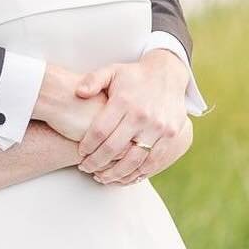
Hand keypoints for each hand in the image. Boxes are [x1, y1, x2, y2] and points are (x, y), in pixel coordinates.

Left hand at [73, 51, 191, 184]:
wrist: (167, 74)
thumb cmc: (133, 76)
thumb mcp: (111, 71)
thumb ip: (93, 80)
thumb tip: (78, 93)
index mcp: (124, 101)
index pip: (99, 131)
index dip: (87, 146)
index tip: (80, 153)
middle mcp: (141, 115)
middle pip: (113, 149)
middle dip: (95, 163)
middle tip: (86, 168)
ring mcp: (157, 127)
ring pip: (132, 160)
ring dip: (115, 174)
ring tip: (102, 177)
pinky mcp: (170, 135)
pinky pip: (152, 162)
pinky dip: (137, 173)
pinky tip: (125, 177)